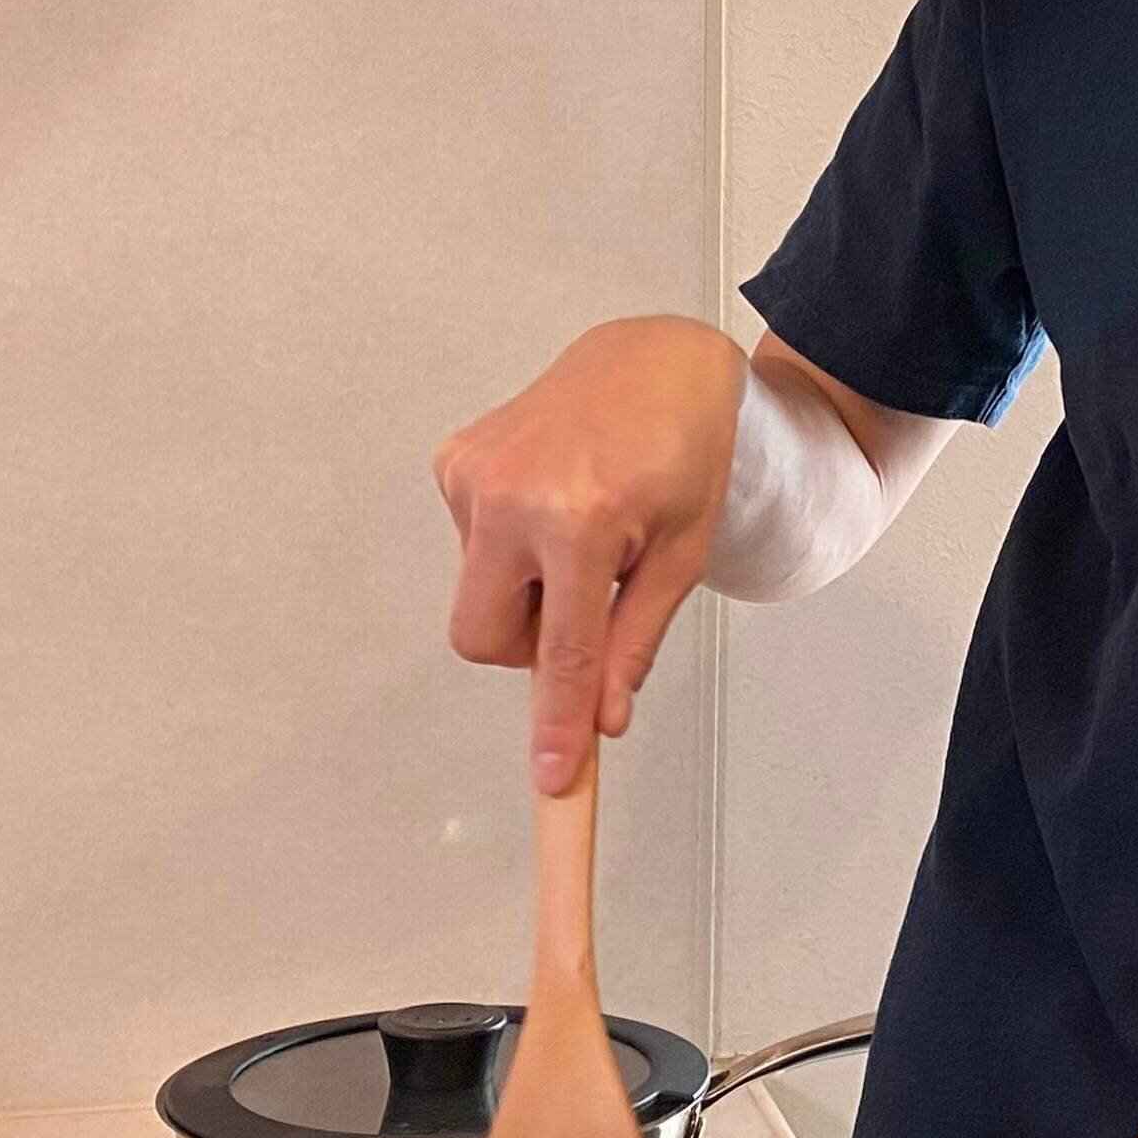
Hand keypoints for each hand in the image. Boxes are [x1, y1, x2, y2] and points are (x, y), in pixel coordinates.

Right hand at [433, 317, 749, 792]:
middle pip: (484, 637)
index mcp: (579, 522)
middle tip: (587, 606)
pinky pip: (473, 547)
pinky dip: (514, 547)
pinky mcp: (453, 461)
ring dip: (528, 588)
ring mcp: (472, 474)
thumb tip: (602, 720)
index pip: (560, 652)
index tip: (551, 777)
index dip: (555, 721)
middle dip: (530, 646)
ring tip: (585, 529)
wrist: (654, 361)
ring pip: (480, 594)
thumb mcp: (680, 556)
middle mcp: (510, 496)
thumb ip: (634, 642)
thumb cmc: (684, 454)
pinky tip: (556, 501)